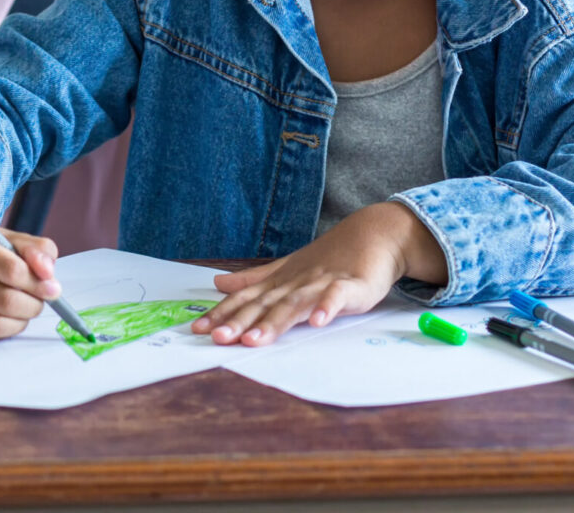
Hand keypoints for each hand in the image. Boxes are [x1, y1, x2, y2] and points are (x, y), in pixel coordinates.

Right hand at [0, 216, 64, 339]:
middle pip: (5, 300)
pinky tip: (10, 315)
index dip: (37, 282)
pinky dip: (8, 328)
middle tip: (43, 300)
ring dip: (22, 319)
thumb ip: (37, 249)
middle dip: (33, 303)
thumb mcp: (11, 238)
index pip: (10, 269)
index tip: (53, 287)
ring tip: (27, 307)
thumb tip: (47, 273)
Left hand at [191, 202, 447, 346]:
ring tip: (254, 339)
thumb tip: (218, 283)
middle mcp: (296, 283)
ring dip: (274, 322)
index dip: (223, 313)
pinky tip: (317, 322)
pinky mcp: (351, 286)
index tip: (198, 329)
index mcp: (280, 281)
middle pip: (265, 305)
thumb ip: (253, 279)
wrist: (375, 234)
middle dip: (240, 322)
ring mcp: (322, 283)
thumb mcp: (287, 269)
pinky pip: (337, 297)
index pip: (246, 299)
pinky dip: (326, 307)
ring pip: (294, 304)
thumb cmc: (330, 257)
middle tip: (218, 339)